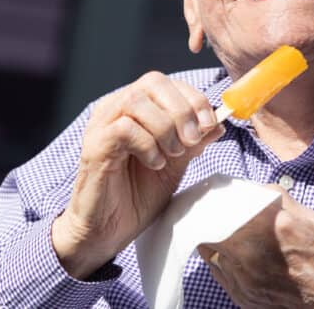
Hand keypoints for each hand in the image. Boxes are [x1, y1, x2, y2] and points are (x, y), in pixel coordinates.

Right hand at [52, 71, 223, 278]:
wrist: (109, 230)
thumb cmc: (138, 194)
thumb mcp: (175, 164)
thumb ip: (193, 142)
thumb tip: (219, 123)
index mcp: (134, 108)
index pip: (165, 82)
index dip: (193, 98)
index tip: (210, 125)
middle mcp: (114, 109)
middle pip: (152, 82)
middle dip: (182, 110)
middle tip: (191, 141)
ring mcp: (101, 125)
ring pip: (137, 101)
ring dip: (165, 128)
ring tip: (172, 155)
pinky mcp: (94, 146)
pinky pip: (123, 129)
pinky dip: (147, 145)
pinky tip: (154, 163)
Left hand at [198, 187, 313, 307]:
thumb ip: (280, 202)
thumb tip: (256, 189)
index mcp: (276, 226)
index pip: (231, 204)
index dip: (223, 197)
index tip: (222, 191)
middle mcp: (256, 255)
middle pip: (215, 226)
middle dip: (217, 216)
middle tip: (220, 208)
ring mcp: (249, 281)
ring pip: (212, 250)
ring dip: (217, 237)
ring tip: (225, 229)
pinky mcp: (246, 300)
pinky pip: (220, 273)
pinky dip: (223, 259)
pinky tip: (234, 252)